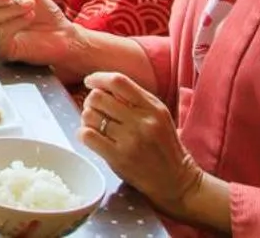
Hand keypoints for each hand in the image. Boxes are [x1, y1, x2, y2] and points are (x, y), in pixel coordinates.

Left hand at [80, 72, 206, 216]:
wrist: (176, 180)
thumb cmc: (164, 146)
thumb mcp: (159, 116)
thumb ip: (136, 100)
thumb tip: (103, 86)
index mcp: (153, 107)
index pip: (118, 81)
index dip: (98, 78)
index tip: (90, 82)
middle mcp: (142, 121)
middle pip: (98, 97)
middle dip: (90, 101)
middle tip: (93, 109)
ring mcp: (130, 140)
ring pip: (90, 115)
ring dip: (86, 118)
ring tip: (94, 125)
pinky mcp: (119, 157)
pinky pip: (88, 136)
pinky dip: (83, 134)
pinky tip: (90, 137)